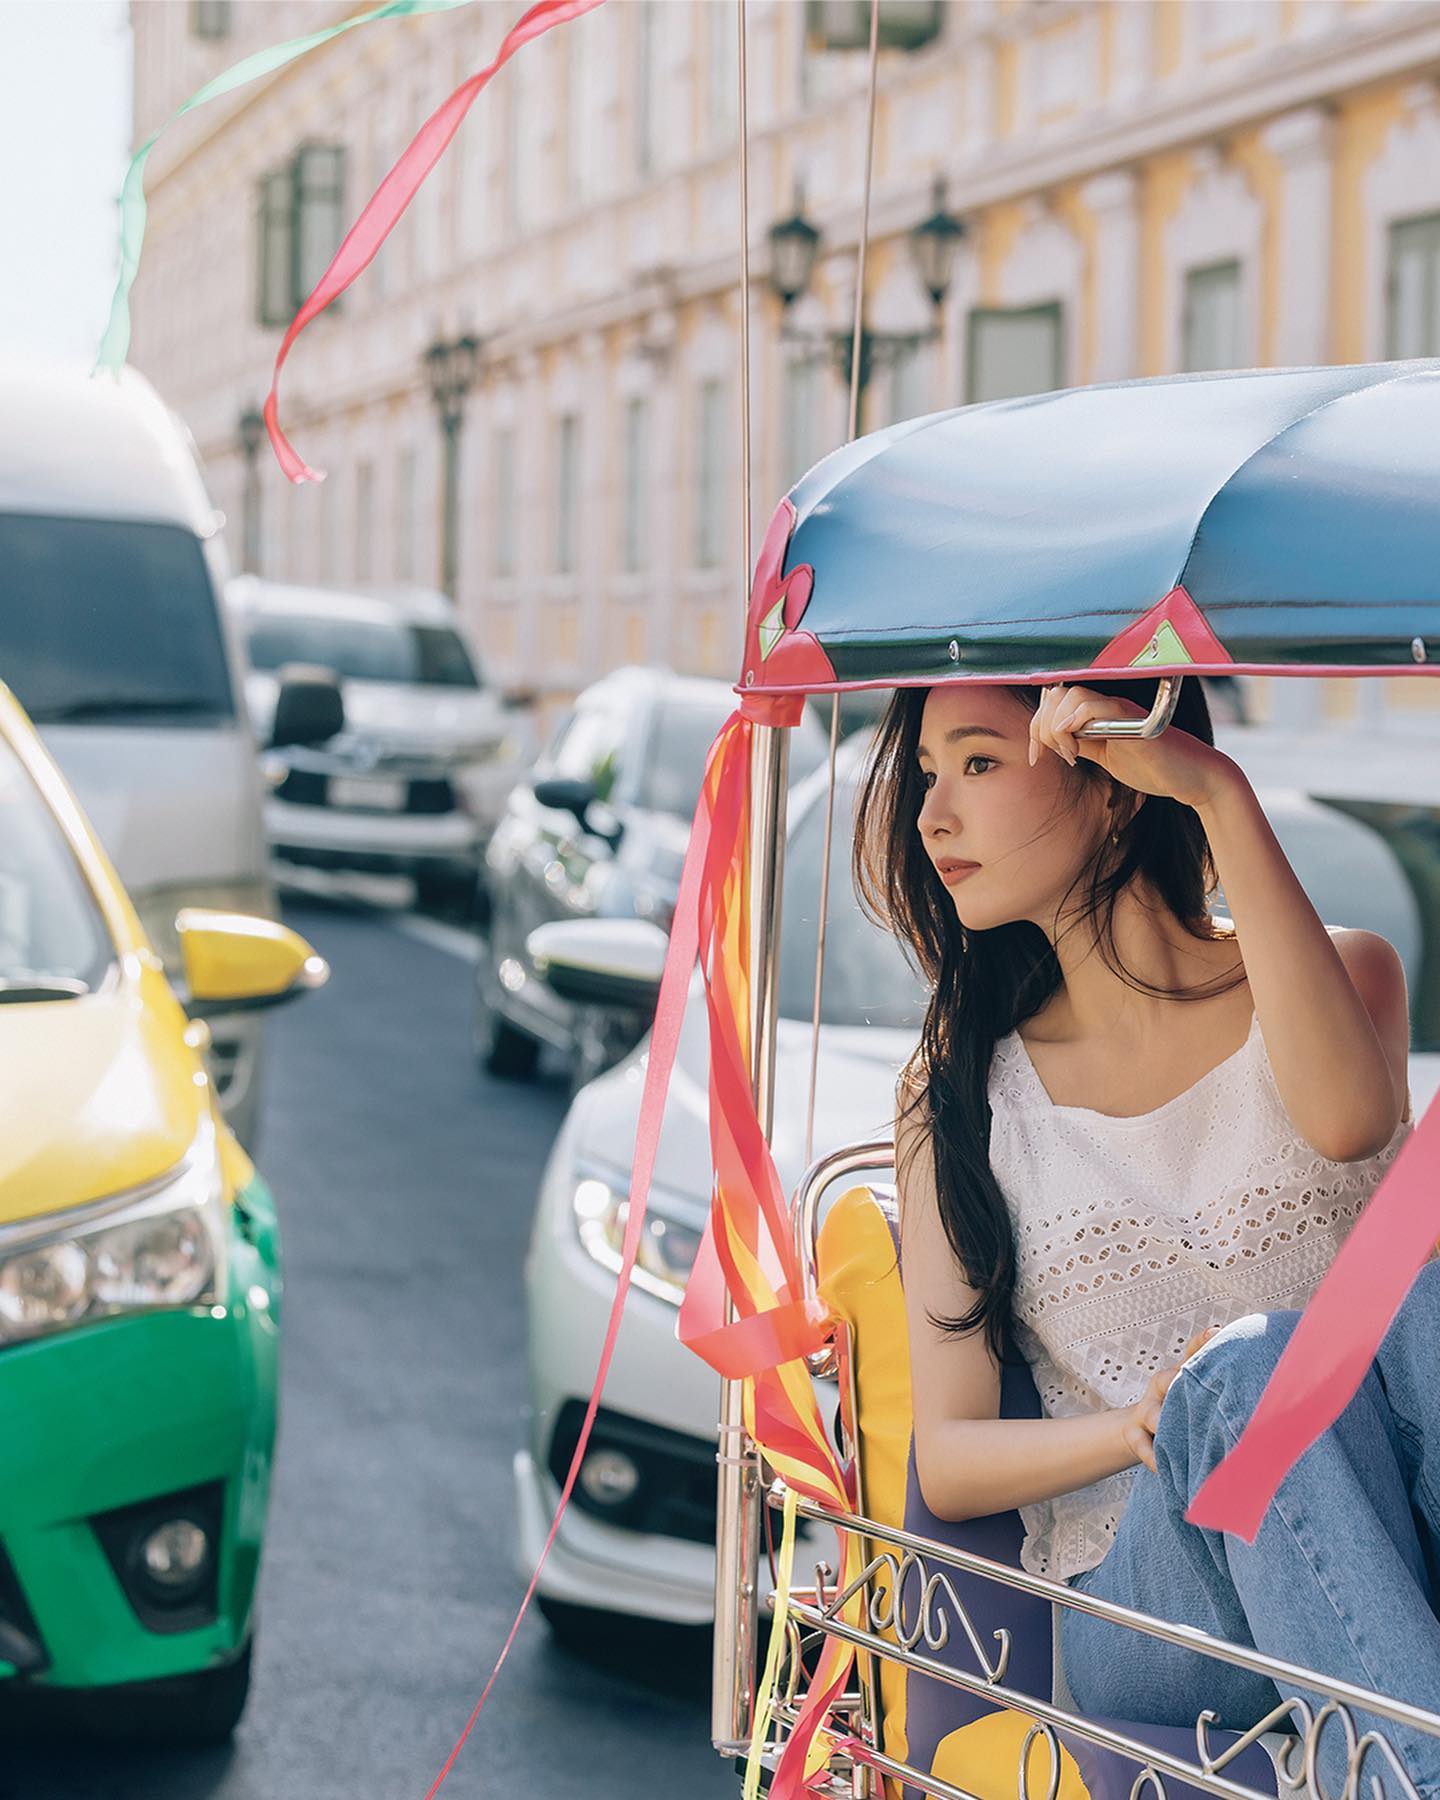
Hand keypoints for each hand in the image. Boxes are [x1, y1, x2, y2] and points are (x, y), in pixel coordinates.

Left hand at [1028, 685, 1237, 811]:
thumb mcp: (1106, 757)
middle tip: (1054, 755)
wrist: (1192, 779)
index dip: (1037, 726)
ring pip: (1072, 696)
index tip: (1036, 756)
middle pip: (1057, 694)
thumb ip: (1082, 745)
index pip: (1055, 701)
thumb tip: (1052, 741)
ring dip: (1057, 727)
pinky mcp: (1134, 721)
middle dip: (1042, 727)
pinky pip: (1096, 707)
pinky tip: (1073, 745)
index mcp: (1101, 710)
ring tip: (1069, 754)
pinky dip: (1075, 722)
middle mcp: (1110, 703)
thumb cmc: (1154, 767)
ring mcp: (1122, 709)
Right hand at [1118, 1329, 1217, 1472]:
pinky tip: (1165, 1467)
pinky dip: (1154, 1456)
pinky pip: (1142, 1444)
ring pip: (1153, 1414)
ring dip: (1164, 1424)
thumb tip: (1262, 1378)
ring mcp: (1146, 1410)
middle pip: (1166, 1379)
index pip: (1192, 1352)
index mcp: (1179, 1375)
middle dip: (1176, 1382)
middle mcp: (1161, 1387)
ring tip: (1174, 1432)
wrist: (1138, 1429)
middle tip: (1186, 1383)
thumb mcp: (1194, 1394)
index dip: (1202, 1342)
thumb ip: (1219, 1385)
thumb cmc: (1178, 1411)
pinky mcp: (1134, 1433)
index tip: (1215, 1332)